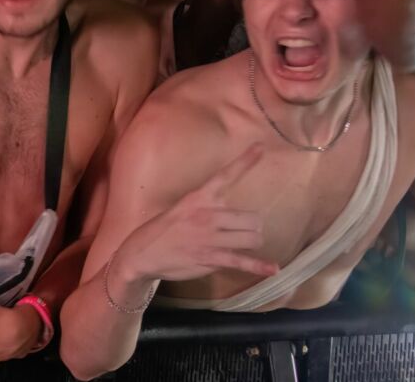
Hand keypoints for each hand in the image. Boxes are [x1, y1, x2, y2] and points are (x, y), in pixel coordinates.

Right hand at [114, 146, 276, 288]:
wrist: (141, 253)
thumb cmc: (162, 230)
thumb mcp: (181, 209)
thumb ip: (205, 207)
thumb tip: (228, 212)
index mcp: (198, 198)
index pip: (226, 176)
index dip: (246, 161)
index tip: (261, 146)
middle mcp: (207, 215)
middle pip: (252, 218)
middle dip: (253, 227)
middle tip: (245, 232)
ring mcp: (209, 237)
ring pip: (252, 238)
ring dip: (252, 243)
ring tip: (245, 245)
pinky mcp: (210, 257)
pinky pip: (241, 261)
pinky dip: (259, 266)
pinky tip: (273, 269)